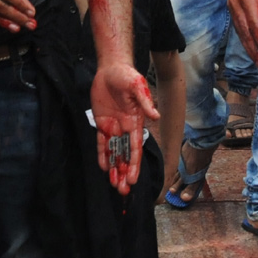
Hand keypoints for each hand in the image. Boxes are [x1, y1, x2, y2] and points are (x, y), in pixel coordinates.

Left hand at [91, 62, 158, 194]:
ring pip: (114, 152)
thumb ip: (145, 101)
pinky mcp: (101, 122)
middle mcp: (125, 127)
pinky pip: (101, 142)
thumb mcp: (137, 86)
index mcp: (136, 122)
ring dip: (114, 168)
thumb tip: (156, 117)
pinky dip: (102, 154)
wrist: (111, 67)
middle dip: (124, 172)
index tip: (133, 180)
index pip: (135, 148)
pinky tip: (103, 167)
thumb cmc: (127, 75)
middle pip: (125, 154)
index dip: (134, 164)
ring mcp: (113, 126)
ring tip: (113, 185)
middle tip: (121, 190)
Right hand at [228, 0, 257, 70]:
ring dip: (249, 48)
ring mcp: (232, 5)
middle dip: (255, 51)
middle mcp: (236, 3)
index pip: (254, 24)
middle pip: (245, 32)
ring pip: (240, 32)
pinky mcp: (232, 6)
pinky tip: (252, 48)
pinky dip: (245, 39)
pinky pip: (238, 26)